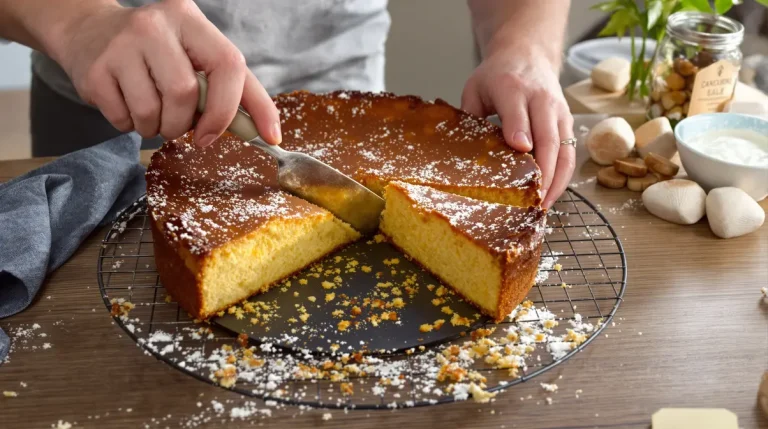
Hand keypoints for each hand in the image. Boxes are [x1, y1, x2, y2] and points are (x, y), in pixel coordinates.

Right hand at [51, 0, 280, 146]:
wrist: (88, 32)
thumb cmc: (159, 52)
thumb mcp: (197, 55)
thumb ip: (234, 90)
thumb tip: (269, 134)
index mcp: (190, 19)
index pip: (228, 65)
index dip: (230, 109)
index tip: (222, 135)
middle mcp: (155, 25)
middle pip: (185, 94)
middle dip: (185, 123)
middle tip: (177, 122)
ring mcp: (120, 46)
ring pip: (153, 112)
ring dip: (157, 128)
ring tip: (151, 112)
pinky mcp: (95, 70)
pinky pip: (125, 119)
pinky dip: (131, 125)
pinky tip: (127, 104)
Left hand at [461, 47, 574, 208]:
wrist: (527, 54)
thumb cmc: (496, 76)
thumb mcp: (475, 88)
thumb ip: (470, 116)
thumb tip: (464, 154)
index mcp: (512, 88)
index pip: (518, 112)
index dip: (519, 130)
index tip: (519, 149)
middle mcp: (541, 100)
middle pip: (548, 138)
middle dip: (543, 172)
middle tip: (532, 200)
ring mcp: (559, 112)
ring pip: (564, 150)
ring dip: (556, 181)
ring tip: (542, 207)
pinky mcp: (567, 123)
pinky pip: (570, 153)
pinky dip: (562, 177)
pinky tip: (550, 196)